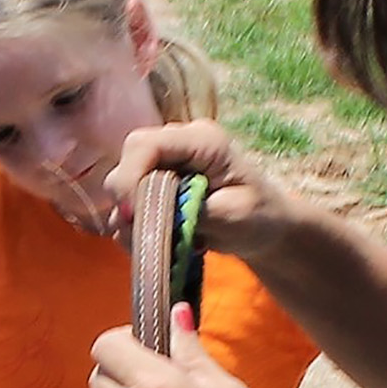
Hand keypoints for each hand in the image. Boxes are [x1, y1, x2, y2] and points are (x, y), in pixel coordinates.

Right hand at [102, 119, 297, 257]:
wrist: (265, 228)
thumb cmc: (259, 216)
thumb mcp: (235, 215)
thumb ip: (195, 212)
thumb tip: (157, 217)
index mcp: (201, 141)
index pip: (145, 145)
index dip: (130, 178)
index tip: (133, 216)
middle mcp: (176, 146)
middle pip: (127, 162)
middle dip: (128, 202)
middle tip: (144, 237)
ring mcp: (163, 166)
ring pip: (121, 187)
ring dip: (130, 221)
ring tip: (160, 246)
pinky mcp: (154, 189)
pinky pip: (127, 207)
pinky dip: (133, 230)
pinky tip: (160, 244)